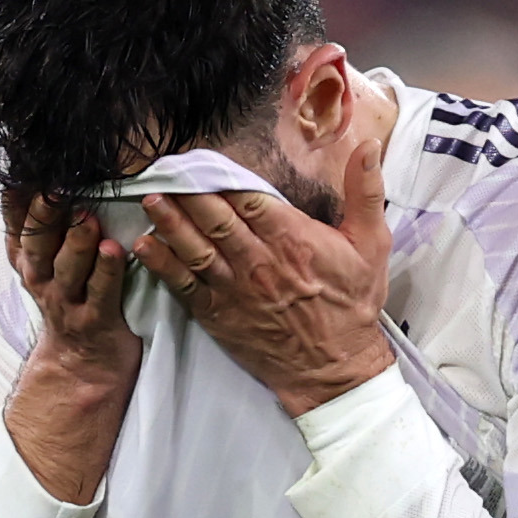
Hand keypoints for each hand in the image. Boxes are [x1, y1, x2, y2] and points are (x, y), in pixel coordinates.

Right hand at [0, 188, 141, 505]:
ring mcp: (67, 304)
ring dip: (75, 242)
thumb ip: (35, 224)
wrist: (84, 367)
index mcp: (29, 262)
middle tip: (53, 188)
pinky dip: (107, 273)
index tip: (23, 171)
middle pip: (37, 245)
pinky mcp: (96, 322)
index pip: (16, 225)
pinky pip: (100, 294)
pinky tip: (114, 251)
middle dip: (44, 216)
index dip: (18, 201)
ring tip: (85, 219)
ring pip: (66, 269)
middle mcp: (42, 281)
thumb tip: (26, 177)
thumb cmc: (72, 301)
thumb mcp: (45, 262)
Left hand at [134, 147, 394, 416]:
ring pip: (195, 248)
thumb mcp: (372, 245)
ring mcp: (236, 291)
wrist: (335, 370)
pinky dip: (163, 266)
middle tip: (165, 169)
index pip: (247, 198)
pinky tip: (144, 246)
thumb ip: (366, 193)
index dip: (220, 175)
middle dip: (187, 192)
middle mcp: (259, 262)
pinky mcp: (220, 316)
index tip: (199, 157)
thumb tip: (369, 146)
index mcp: (293, 240)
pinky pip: (185, 287)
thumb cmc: (354, 306)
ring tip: (149, 199)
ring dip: (169, 222)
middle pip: (215, 218)